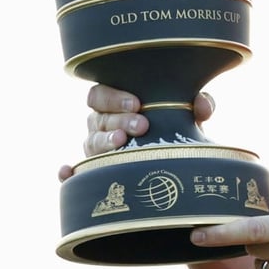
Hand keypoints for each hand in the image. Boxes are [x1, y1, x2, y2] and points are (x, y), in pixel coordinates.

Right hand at [57, 85, 215, 180]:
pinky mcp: (95, 171)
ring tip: (121, 143)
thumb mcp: (185, 115)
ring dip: (105, 143)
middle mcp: (101, 124)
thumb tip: (202, 103)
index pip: (99, 94)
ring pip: (90, 142)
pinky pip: (75, 173)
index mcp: (114, 104)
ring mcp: (95, 147)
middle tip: (141, 126)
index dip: (114, 98)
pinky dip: (69, 172)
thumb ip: (197, 105)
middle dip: (118, 120)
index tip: (138, 103)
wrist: (175, 157)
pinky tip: (67, 173)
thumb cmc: (173, 127)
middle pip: (97, 118)